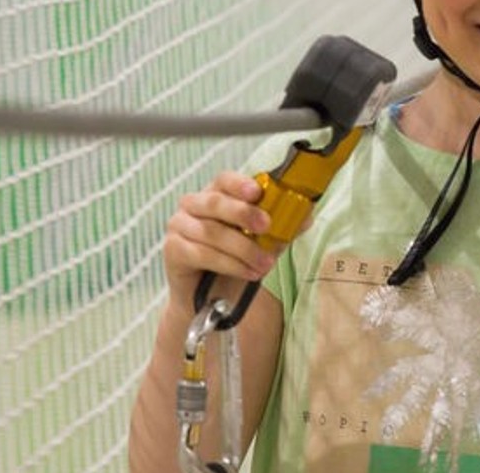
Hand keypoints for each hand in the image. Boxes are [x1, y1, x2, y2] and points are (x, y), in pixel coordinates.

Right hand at [161, 171, 278, 313]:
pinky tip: (248, 272)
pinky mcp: (173, 250)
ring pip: (211, 232)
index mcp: (215, 195)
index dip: (240, 184)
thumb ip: (281, 228)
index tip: (258, 192)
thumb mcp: (263, 242)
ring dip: (243, 249)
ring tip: (265, 264)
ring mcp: (179, 226)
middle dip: (243, 214)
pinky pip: (201, 254)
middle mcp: (192, 206)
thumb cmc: (235, 261)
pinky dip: (229, 264)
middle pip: (215, 202)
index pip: (224, 180)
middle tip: (267, 226)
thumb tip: (307, 216)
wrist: (211, 299)